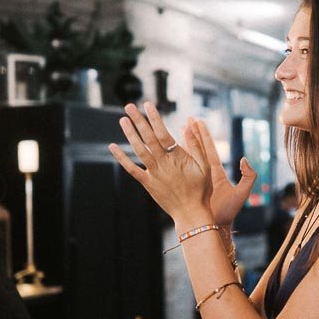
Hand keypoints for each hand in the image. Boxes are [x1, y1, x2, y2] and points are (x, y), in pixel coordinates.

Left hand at [109, 103, 213, 227]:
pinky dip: (121, 158)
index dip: (154, 118)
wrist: (191, 213)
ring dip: (130, 134)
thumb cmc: (201, 190)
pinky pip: (131, 169)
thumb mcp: (205, 166)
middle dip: (138, 120)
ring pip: (138, 150)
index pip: (162, 132)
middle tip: (129, 106)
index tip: (148, 105)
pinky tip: (113, 147)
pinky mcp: (147, 183)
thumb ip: (197, 146)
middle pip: (148, 137)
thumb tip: (190, 126)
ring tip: (122, 120)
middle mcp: (162, 163)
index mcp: (177, 157)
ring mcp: (153, 173)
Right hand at [184, 119, 255, 228]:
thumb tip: (244, 159)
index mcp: (216, 171)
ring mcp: (195, 179)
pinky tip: (166, 153)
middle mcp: (204, 172)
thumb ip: (248, 176)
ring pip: (187, 157)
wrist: (216, 226)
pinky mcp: (187, 186)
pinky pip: (179, 171)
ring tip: (176, 130)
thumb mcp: (241, 193)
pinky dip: (173, 161)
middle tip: (186, 119)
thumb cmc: (228, 212)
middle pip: (197, 148)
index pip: (208, 148)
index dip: (203, 134)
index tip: (197, 121)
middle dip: (192, 133)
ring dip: (182, 144)